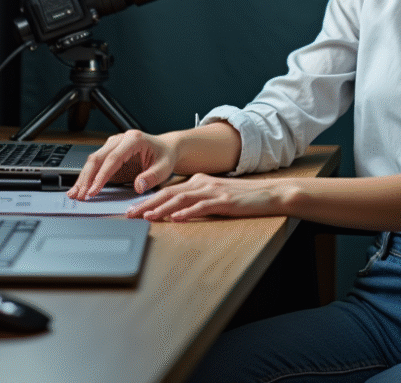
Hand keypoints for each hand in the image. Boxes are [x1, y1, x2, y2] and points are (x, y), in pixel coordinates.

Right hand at [66, 130, 176, 199]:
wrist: (166, 148)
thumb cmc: (165, 156)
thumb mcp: (164, 168)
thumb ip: (152, 177)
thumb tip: (138, 186)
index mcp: (134, 139)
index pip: (113, 158)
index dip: (101, 176)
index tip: (93, 191)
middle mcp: (120, 139)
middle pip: (98, 158)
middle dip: (86, 178)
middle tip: (79, 195)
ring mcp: (113, 144)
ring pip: (93, 160)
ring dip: (83, 178)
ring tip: (74, 194)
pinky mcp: (109, 153)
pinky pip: (96, 165)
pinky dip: (88, 177)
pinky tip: (80, 188)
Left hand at [126, 173, 289, 221]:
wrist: (270, 193)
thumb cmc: (243, 198)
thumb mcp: (215, 196)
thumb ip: (196, 201)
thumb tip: (175, 213)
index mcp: (199, 181)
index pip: (168, 191)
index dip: (149, 200)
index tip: (133, 210)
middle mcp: (203, 183)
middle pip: (169, 193)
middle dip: (148, 204)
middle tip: (130, 214)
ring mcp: (214, 191)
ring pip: (182, 199)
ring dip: (162, 209)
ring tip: (147, 217)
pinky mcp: (224, 201)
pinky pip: (202, 207)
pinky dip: (188, 213)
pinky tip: (176, 219)